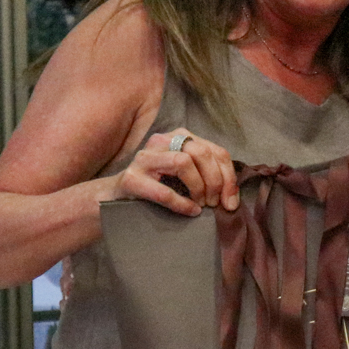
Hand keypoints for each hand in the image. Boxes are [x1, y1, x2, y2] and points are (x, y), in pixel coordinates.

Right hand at [107, 127, 238, 215]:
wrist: (116, 198)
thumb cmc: (157, 187)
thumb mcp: (184, 175)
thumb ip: (206, 174)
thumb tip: (231, 195)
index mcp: (179, 136)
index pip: (215, 150)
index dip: (228, 177)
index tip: (231, 201)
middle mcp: (161, 141)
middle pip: (201, 153)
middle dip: (215, 181)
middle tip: (214, 203)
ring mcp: (144, 158)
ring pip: (183, 162)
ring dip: (198, 187)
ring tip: (201, 205)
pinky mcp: (131, 178)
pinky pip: (163, 191)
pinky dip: (182, 204)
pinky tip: (190, 211)